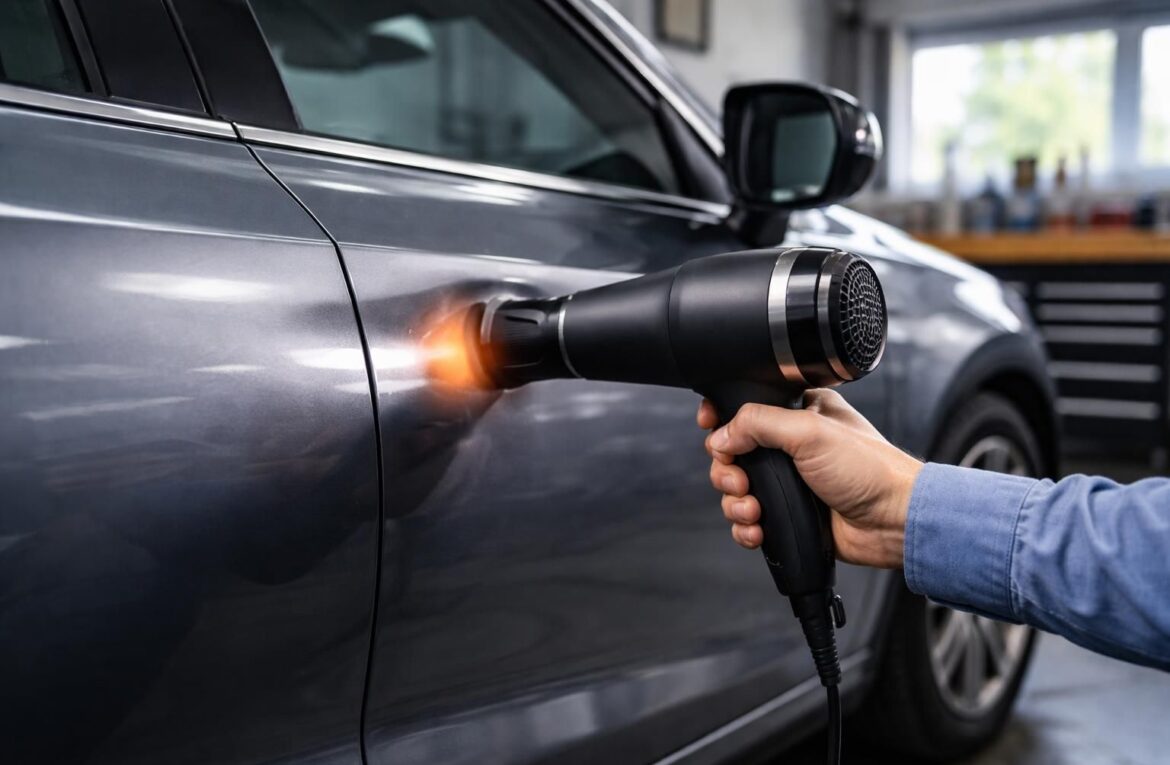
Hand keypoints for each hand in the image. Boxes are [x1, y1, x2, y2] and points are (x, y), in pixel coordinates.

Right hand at [698, 389, 921, 568]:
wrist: (894, 521)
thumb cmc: (871, 470)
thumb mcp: (810, 431)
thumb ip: (759, 424)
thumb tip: (720, 436)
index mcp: (798, 413)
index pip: (746, 410)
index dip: (723, 419)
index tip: (711, 428)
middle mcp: (791, 447)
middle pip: (733, 454)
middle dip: (727, 471)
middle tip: (740, 482)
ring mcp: (789, 483)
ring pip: (737, 491)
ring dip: (736, 504)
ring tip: (753, 511)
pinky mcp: (789, 514)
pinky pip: (750, 522)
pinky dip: (746, 528)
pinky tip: (759, 530)